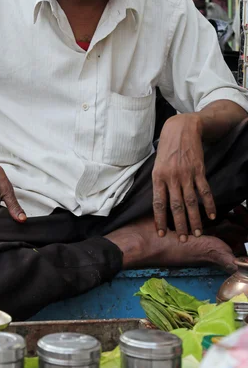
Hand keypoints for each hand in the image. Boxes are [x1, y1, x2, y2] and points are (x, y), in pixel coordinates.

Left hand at [152, 114, 215, 241]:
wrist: (181, 128)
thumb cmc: (167, 148)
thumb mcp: (157, 164)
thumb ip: (159, 182)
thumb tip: (159, 202)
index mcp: (158, 176)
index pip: (158, 203)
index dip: (160, 220)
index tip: (162, 233)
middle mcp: (171, 177)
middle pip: (176, 206)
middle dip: (180, 225)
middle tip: (183, 240)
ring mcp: (186, 174)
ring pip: (191, 202)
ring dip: (195, 219)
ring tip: (198, 233)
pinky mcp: (199, 170)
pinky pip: (204, 191)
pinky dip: (208, 204)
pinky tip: (211, 215)